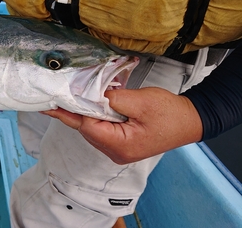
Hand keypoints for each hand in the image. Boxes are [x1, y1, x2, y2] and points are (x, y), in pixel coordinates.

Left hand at [41, 87, 202, 163]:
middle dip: (73, 112)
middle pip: (86, 130)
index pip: (87, 126)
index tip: (55, 99)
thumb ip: (112, 99)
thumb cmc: (170, 113)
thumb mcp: (140, 101)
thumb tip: (90, 94)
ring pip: (92, 130)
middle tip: (53, 97)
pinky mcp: (121, 144)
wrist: (191, 121)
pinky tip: (88, 105)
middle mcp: (116, 152)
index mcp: (120, 145)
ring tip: (69, 98)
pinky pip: (101, 130)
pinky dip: (94, 117)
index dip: (71, 110)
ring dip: (83, 113)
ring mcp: (118, 150)